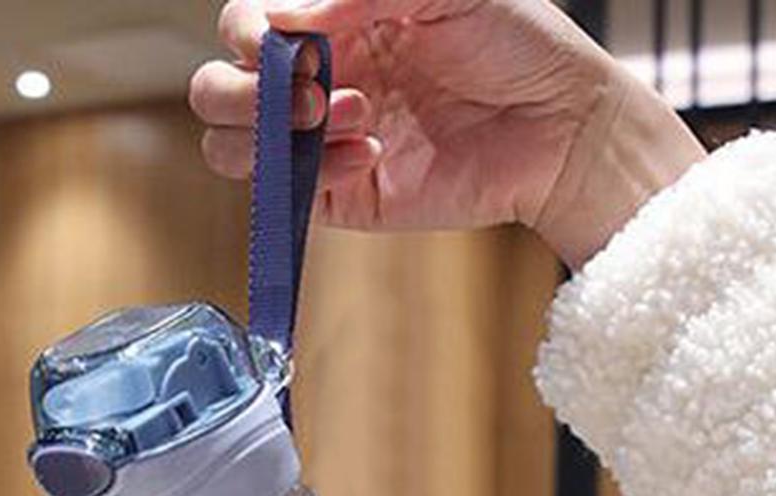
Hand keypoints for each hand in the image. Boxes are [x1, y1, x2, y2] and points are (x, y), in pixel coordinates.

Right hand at [190, 0, 704, 266]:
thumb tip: (279, 18)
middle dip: (244, 91)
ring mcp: (321, 144)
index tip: (298, 41)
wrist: (559, 126)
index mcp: (331, 23)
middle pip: (216, 89)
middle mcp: (315, 81)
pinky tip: (373, 153)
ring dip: (271, 133)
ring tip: (354, 117)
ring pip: (229, 147)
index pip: (244, 26)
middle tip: (313, 90)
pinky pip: (286, 193)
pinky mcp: (338, 198)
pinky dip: (316, 172)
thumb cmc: (513, 41)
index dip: (251, 32)